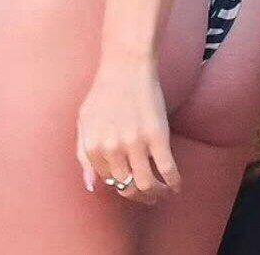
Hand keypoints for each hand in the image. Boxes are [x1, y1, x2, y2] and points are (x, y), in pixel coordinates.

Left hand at [76, 54, 180, 207]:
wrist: (127, 64)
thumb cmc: (105, 92)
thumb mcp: (84, 121)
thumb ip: (83, 154)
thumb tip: (91, 186)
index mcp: (93, 146)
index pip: (109, 181)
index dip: (121, 185)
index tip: (131, 184)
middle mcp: (112, 148)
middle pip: (128, 188)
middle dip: (139, 196)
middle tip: (149, 194)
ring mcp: (135, 142)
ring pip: (148, 185)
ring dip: (157, 194)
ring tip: (162, 190)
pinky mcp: (157, 136)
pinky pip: (168, 170)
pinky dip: (174, 183)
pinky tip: (176, 184)